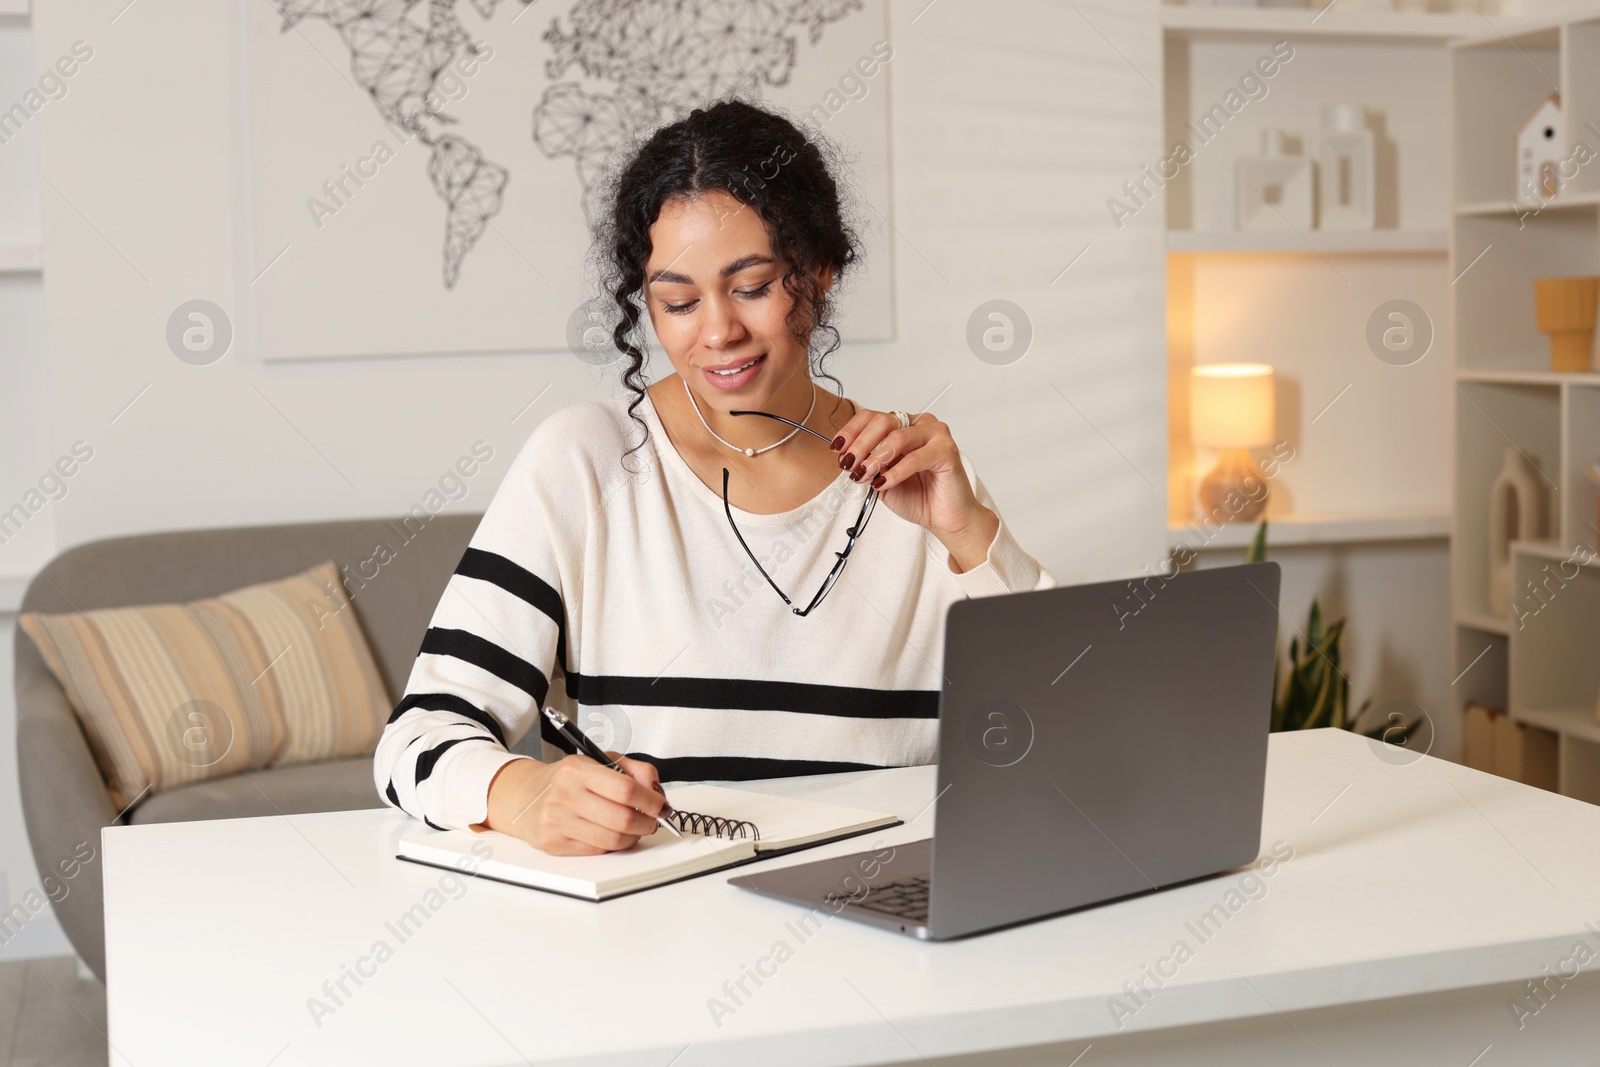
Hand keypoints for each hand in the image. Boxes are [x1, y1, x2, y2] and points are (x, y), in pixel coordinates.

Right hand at [483, 752, 666, 855]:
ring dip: (633, 837)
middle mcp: (564, 795)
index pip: (625, 789)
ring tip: (636, 828)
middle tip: (653, 820)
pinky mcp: (554, 844)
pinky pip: (598, 851)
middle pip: (621, 818)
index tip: (661, 805)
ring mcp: (557, 822)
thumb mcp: (599, 761)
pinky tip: (614, 834)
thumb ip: (634, 770)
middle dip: (647, 823)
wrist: (525, 795)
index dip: (651, 801)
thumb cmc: (567, 778)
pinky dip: (614, 845)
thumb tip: (656, 790)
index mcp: (577, 770)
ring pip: (612, 840)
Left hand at [830, 407, 999, 572]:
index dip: (851, 432)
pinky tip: (883, 483)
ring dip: (875, 457)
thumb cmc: (918, 497)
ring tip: (864, 475)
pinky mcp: (947, 450)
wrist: (944, 518)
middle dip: (860, 444)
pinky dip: (896, 472)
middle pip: (882, 421)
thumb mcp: (881, 479)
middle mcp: (919, 424)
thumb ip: (867, 464)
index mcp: (902, 426)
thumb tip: (848, 457)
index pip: (871, 417)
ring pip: (898, 436)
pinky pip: (915, 458)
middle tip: (849, 464)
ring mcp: (935, 434)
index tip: (837, 450)